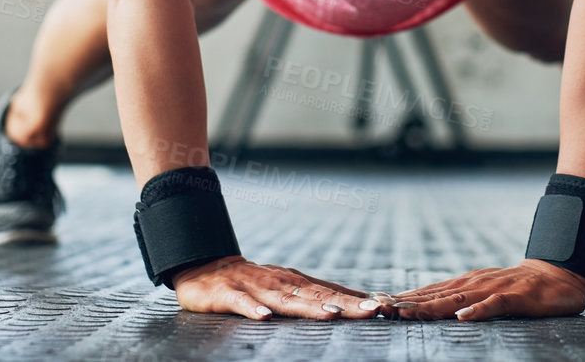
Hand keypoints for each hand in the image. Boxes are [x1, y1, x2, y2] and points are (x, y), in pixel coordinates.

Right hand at [170, 255, 384, 319]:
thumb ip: (315, 293)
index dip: (354, 300)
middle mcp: (278, 283)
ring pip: (284, 299)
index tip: (380, 307)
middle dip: (344, 303)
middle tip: (370, 310)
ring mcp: (253, 287)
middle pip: (315, 295)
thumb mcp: (285, 285)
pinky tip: (264, 317)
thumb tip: (353, 300)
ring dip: (309, 307)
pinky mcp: (227, 294)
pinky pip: (241, 303)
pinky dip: (252, 309)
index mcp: (293, 282)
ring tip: (331, 314)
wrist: (204, 267)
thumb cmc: (250, 282)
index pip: (329, 291)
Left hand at [389, 259, 584, 320]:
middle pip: (436, 295)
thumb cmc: (518, 288)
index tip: (380, 305)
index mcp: (465, 285)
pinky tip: (464, 318)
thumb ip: (461, 300)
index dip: (405, 299)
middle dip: (408, 303)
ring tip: (409, 314)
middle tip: (382, 309)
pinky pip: (495, 305)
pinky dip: (479, 311)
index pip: (430, 292)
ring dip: (432, 307)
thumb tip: (431, 308)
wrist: (556, 276)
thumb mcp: (484, 293)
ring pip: (458, 300)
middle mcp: (474, 284)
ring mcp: (494, 289)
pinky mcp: (515, 297)